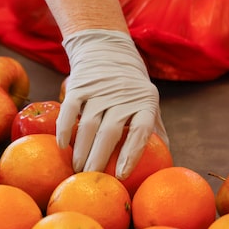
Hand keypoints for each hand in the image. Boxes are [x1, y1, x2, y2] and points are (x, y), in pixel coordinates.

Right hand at [56, 29, 167, 178]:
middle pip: (110, 133)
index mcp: (144, 101)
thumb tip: (166, 161)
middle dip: (99, 160)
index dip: (132, 154)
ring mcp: (99, 90)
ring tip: (78, 170)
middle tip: (92, 179)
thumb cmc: (130, 86)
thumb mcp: (147, 100)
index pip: (140, 131)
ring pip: (88, 125)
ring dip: (81, 151)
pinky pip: (69, 110)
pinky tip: (62, 146)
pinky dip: (64, 128)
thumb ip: (155, 128)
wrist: (107, 50)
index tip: (121, 175)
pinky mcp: (79, 85)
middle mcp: (122, 95)